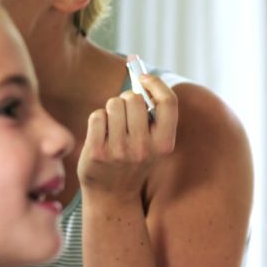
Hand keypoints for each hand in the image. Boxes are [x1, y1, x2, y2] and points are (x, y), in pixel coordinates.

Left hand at [78, 74, 178, 202]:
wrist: (112, 195)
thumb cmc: (133, 158)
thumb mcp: (153, 142)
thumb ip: (152, 112)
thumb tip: (140, 70)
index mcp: (164, 144)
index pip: (168, 102)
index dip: (156, 84)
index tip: (144, 77)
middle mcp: (144, 148)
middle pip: (135, 99)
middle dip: (127, 98)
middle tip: (125, 111)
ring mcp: (120, 152)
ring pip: (114, 104)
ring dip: (111, 109)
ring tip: (113, 126)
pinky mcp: (98, 152)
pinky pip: (97, 116)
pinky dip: (98, 119)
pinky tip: (101, 134)